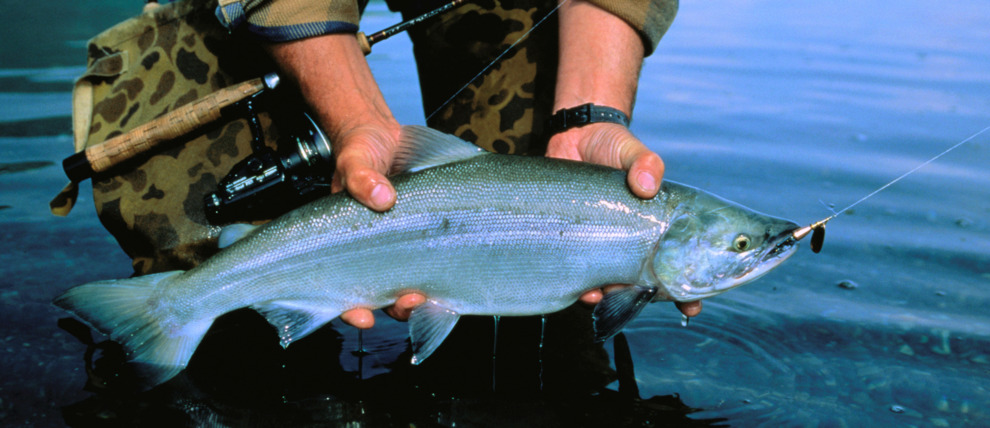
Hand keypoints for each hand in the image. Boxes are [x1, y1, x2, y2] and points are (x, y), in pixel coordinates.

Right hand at [267, 35, 422, 327]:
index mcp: (347, 240)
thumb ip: (361, 177)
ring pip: (408, 286)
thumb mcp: (355, 159)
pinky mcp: (427, 235)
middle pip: (381, 295)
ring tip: (434, 296)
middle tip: (411, 299)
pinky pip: (433, 263)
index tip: (364, 316)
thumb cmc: (361, 149)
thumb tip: (382, 197)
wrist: (385, 133)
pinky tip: (453, 277)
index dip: (351, 308)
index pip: (343, 287)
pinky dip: (441, 277)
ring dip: (420, 299)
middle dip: (395, 307)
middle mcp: (373, 249)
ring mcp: (401, 244)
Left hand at [548, 123, 700, 317]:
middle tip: (650, 300)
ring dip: (615, 299)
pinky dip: (587, 292)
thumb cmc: (611, 147)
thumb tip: (646, 184)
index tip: (692, 305)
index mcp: (659, 226)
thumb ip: (644, 163)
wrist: (571, 142)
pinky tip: (587, 291)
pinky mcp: (577, 248)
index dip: (690, 291)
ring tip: (609, 293)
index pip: (683, 264)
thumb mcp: (632, 150)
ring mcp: (606, 249)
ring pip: (617, 289)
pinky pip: (584, 280)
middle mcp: (635, 244)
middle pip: (652, 285)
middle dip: (653, 301)